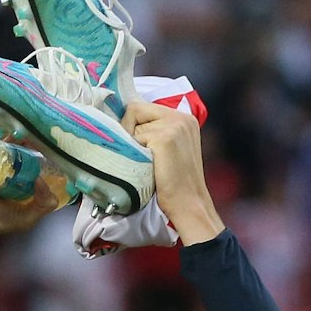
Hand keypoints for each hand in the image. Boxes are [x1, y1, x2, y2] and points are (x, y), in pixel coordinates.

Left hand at [124, 100, 223, 245]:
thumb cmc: (175, 182)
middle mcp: (181, 117)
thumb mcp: (170, 149)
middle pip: (134, 110)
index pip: (142, 106)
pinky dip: (132, 152)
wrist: (188, 204)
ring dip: (131, 143)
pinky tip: (144, 166)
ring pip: (131, 124)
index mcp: (183, 118)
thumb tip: (122, 123)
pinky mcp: (164, 138)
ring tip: (144, 162)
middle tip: (137, 155)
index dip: (131, 124)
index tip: (131, 142)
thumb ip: (155, 132)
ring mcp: (173, 126)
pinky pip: (132, 137)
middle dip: (128, 132)